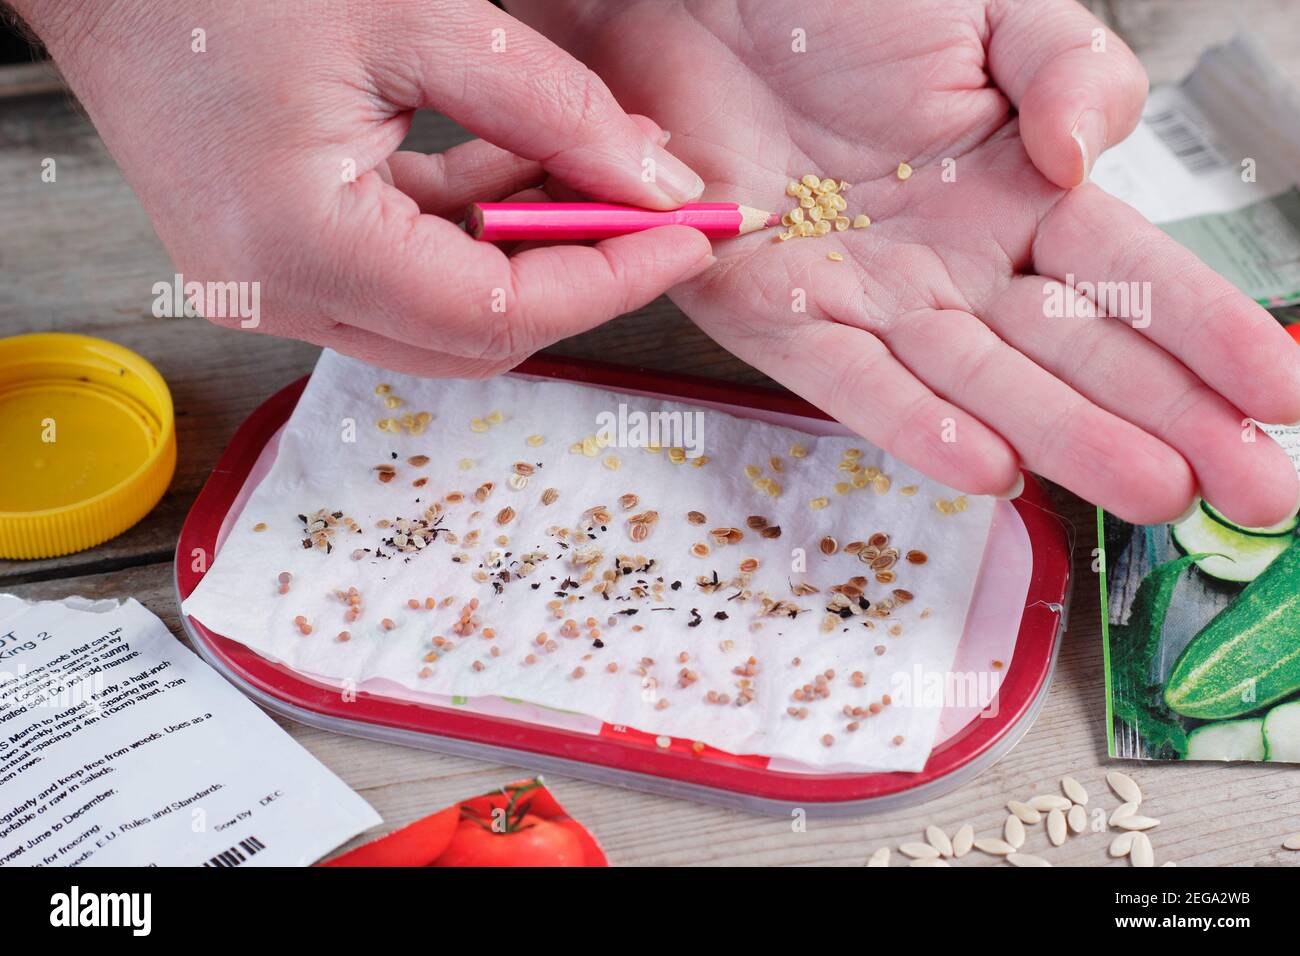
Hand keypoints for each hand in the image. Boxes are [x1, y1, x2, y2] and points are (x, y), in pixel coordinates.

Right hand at [16, 0, 713, 376]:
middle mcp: (281, 297)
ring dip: (533, 252)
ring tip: (600, 169)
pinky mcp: (284, 271)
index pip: (493, 313)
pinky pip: (407, 279)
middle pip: (476, 336)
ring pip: (448, 316)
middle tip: (657, 211)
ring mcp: (276, 294)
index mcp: (300, 244)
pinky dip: (475, 232)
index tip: (688, 236)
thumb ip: (554, 109)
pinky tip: (521, 166)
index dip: (609, 281)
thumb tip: (658, 182)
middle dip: (582, 275)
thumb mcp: (418, 20)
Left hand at [510, 0, 1299, 525]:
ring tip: (1154, 493)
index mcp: (1018, 191)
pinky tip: (990, 466)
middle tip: (1255, 493)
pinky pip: (855, 381)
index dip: (1210, 337)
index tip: (1283, 399)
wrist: (694, 1)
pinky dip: (917, 425)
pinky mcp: (780, 318)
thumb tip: (1088, 159)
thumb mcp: (987, 15)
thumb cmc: (835, 3)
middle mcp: (954, 261)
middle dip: (1169, 420)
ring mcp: (872, 299)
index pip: (1132, 275)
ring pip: (983, 382)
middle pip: (1076, 353)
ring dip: (1069, 439)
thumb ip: (1069, 70)